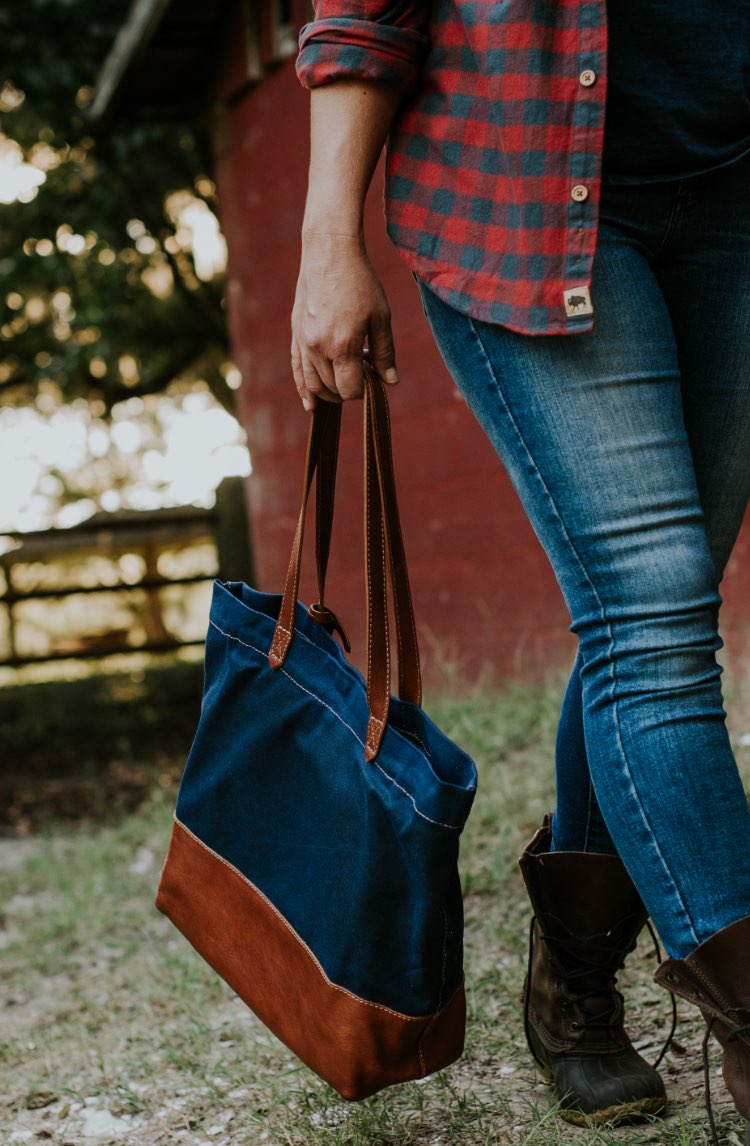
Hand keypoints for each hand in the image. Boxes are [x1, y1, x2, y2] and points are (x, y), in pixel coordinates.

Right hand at [291, 232, 397, 409]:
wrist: (329, 253)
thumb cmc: (360, 283)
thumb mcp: (381, 318)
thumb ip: (384, 353)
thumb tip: (390, 382)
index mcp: (342, 345)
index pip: (351, 388)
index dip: (364, 390)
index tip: (373, 377)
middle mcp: (318, 348)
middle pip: (331, 388)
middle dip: (348, 388)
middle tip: (363, 374)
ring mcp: (303, 342)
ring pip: (312, 384)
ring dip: (329, 393)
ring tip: (343, 388)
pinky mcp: (296, 334)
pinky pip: (296, 370)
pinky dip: (303, 389)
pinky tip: (310, 404)